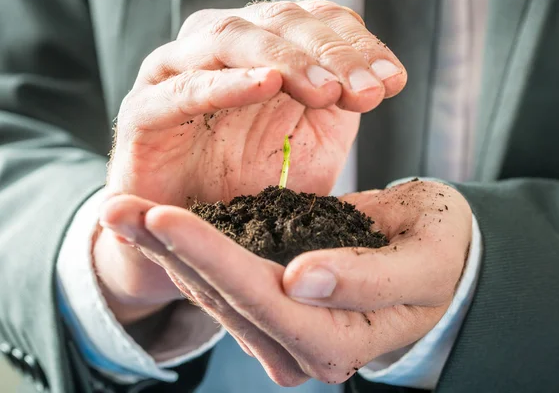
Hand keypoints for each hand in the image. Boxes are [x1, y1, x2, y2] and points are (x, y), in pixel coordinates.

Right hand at [95, 0, 406, 322]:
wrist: (197, 241)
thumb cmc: (252, 187)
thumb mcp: (311, 143)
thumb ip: (338, 104)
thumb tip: (381, 77)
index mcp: (262, 51)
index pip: (314, 22)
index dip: (355, 44)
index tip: (392, 80)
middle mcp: (220, 50)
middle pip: (277, 22)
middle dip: (329, 52)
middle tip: (367, 87)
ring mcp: (176, 74)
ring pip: (229, 39)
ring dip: (284, 59)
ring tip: (326, 88)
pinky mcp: (144, 112)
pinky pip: (183, 89)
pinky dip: (224, 83)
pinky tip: (265, 83)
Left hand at [103, 180, 471, 384]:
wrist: (442, 262)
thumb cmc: (439, 253)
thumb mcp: (420, 263)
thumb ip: (366, 280)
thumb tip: (301, 281)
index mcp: (344, 340)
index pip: (265, 298)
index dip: (213, 257)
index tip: (164, 215)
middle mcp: (306, 348)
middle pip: (226, 299)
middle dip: (169, 252)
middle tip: (116, 210)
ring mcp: (286, 333)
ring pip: (214, 294)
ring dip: (165, 253)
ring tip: (120, 215)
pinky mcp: (276, 311)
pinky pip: (223, 287)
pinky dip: (187, 256)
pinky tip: (152, 231)